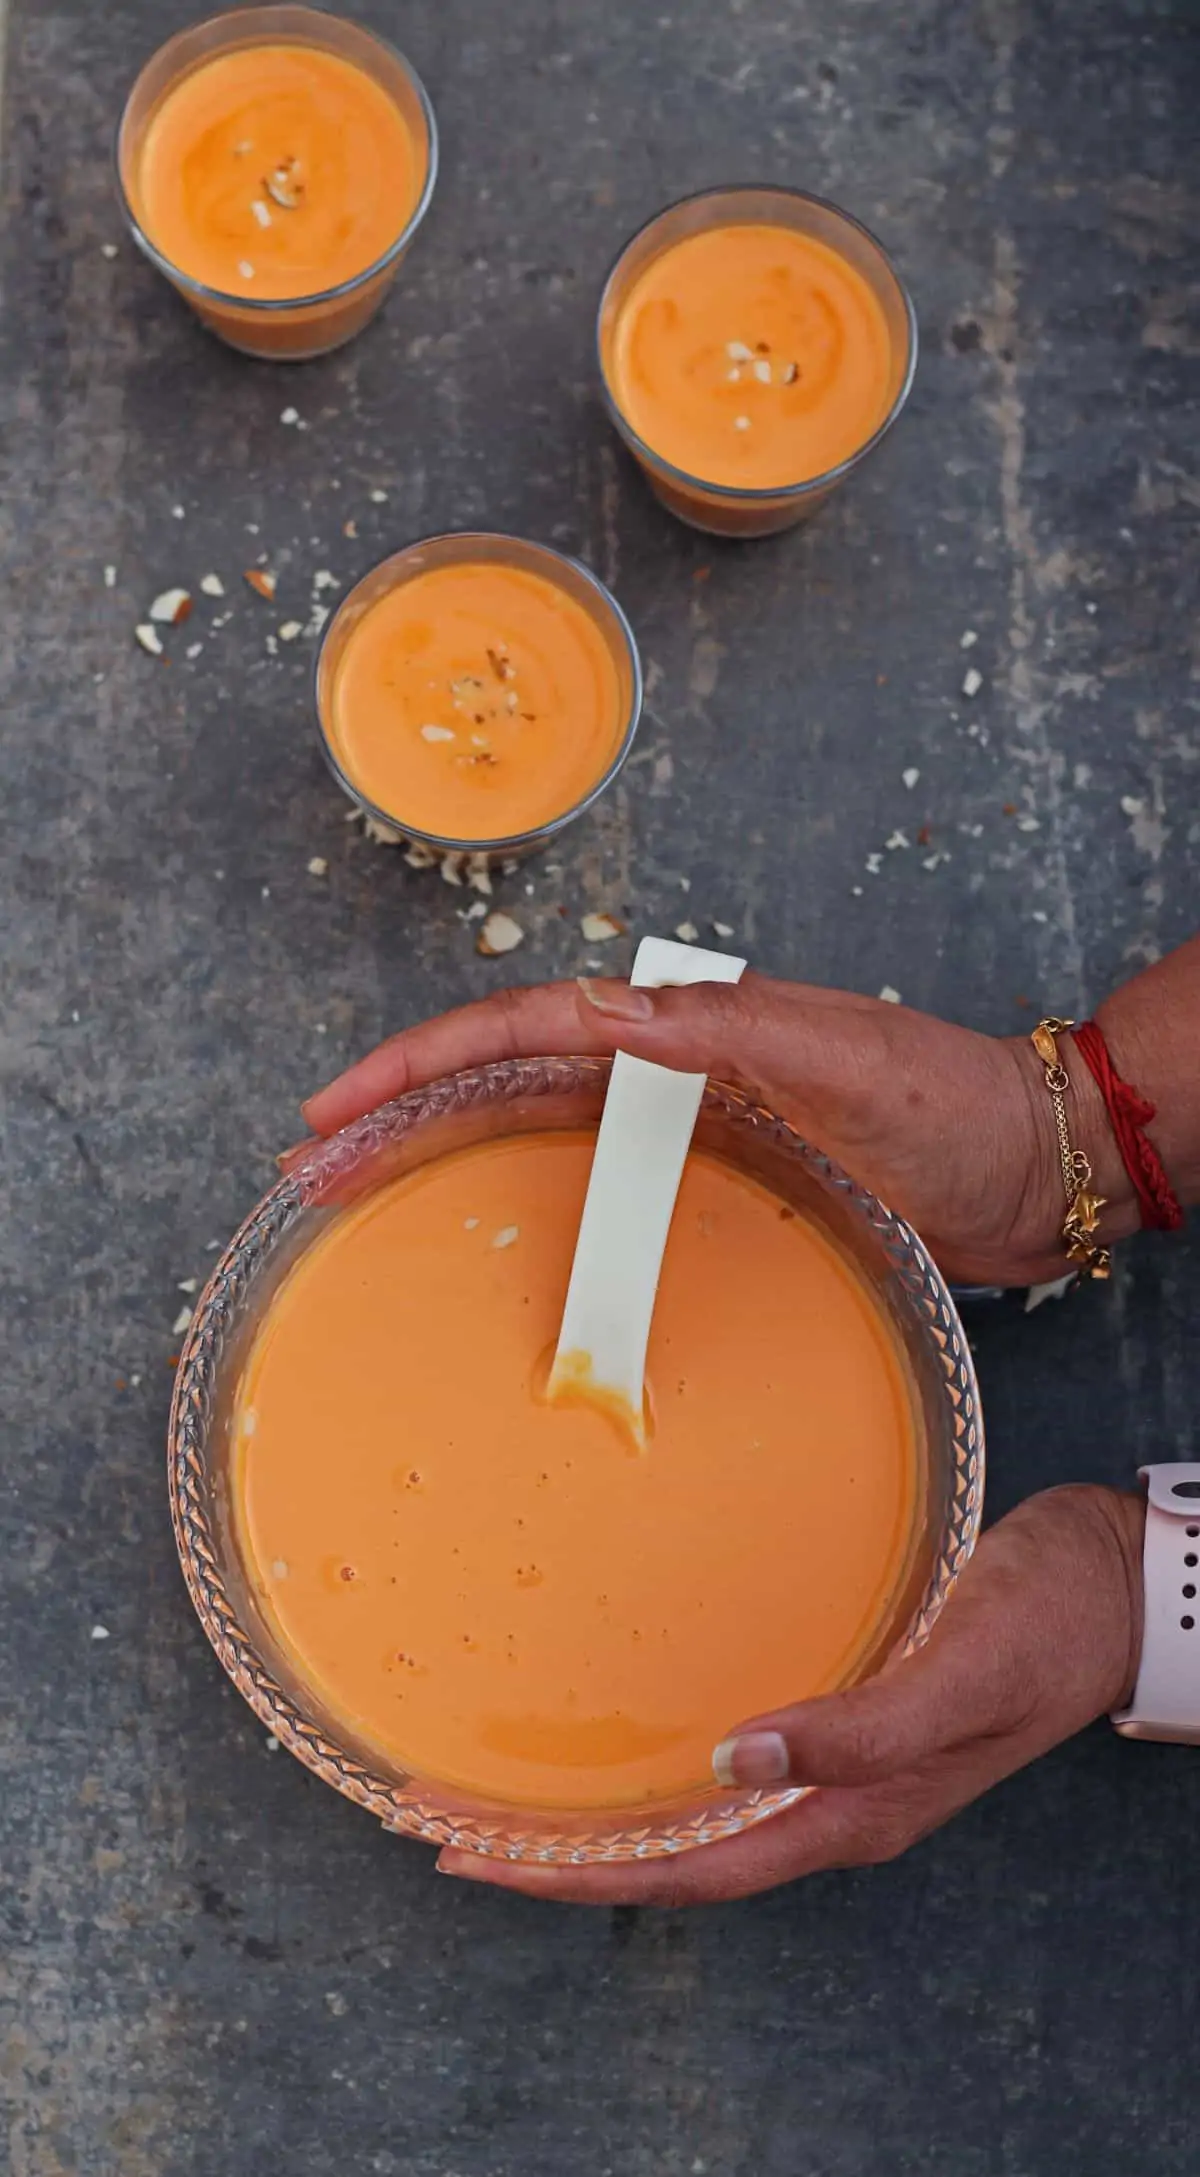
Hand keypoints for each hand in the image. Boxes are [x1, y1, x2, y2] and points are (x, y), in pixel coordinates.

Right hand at [296, 974, 1136, 1283]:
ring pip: (535, 1128)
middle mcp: (676, 1067)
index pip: (524, 1030)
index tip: (341, 1105)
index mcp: (688, 1027)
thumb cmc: (955, 1104)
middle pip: (505, 1078)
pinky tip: (491, 1233)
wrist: (1035, 1165)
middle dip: (402, 1110)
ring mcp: (692, 1122)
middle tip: (314, 1164)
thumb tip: (605, 1010)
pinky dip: (526, 1199)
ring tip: (364, 1191)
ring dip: (447, 1151)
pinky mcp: (716, 1177)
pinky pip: (594, 1182)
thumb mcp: (847, 1056)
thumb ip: (733, 1027)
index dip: (423, 1063)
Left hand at [435, 1485, 1143, 1905]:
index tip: (480, 1864)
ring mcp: (831, 1759)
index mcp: (853, 1812)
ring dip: (594, 1811)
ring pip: (687, 1809)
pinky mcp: (834, 1705)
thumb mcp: (965, 1671)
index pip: (688, 1869)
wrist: (1107, 1582)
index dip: (580, 1876)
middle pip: (668, 1852)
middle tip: (446, 1831)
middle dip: (557, 1855)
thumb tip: (742, 1756)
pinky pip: (718, 1757)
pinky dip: (650, 1759)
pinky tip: (616, 1733)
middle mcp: (828, 1800)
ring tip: (503, 1798)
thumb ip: (864, 1728)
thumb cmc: (1046, 1620)